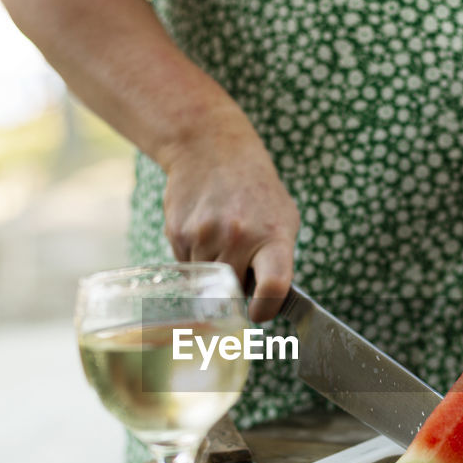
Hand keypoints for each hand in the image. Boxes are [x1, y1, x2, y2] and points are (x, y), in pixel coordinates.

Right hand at [161, 119, 298, 322]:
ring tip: (223, 238)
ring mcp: (205, 237)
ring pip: (207, 283)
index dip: (265, 310)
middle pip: (233, 292)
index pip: (273, 287)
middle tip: (241, 261)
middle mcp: (238, 238)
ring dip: (215, 272)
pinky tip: (205, 230)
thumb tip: (272, 301)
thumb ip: (280, 261)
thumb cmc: (257, 190)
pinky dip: (196, 258)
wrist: (212, 149)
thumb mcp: (284, 220)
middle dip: (236, 287)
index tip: (257, 313)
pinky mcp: (178, 234)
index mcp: (273, 237)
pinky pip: (188, 267)